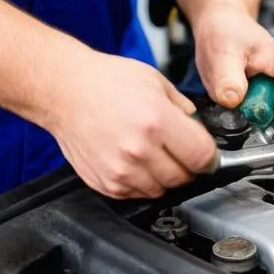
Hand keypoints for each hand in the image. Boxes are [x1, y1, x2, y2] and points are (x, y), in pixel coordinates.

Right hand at [43, 49, 216, 199]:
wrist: (65, 90)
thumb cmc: (105, 80)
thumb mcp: (155, 80)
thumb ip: (182, 107)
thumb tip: (198, 129)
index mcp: (157, 121)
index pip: (202, 157)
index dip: (209, 155)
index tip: (206, 153)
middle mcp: (139, 150)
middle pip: (184, 178)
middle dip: (187, 165)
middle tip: (176, 149)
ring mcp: (121, 170)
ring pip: (162, 190)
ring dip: (163, 176)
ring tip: (151, 151)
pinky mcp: (106, 183)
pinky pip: (137, 193)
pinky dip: (141, 181)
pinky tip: (132, 158)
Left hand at [192, 4, 273, 122]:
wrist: (218, 24)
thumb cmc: (224, 31)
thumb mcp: (220, 51)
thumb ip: (226, 76)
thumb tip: (232, 98)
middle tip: (266, 121)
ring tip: (253, 114)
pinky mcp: (266, 89)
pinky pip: (272, 107)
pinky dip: (263, 113)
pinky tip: (246, 109)